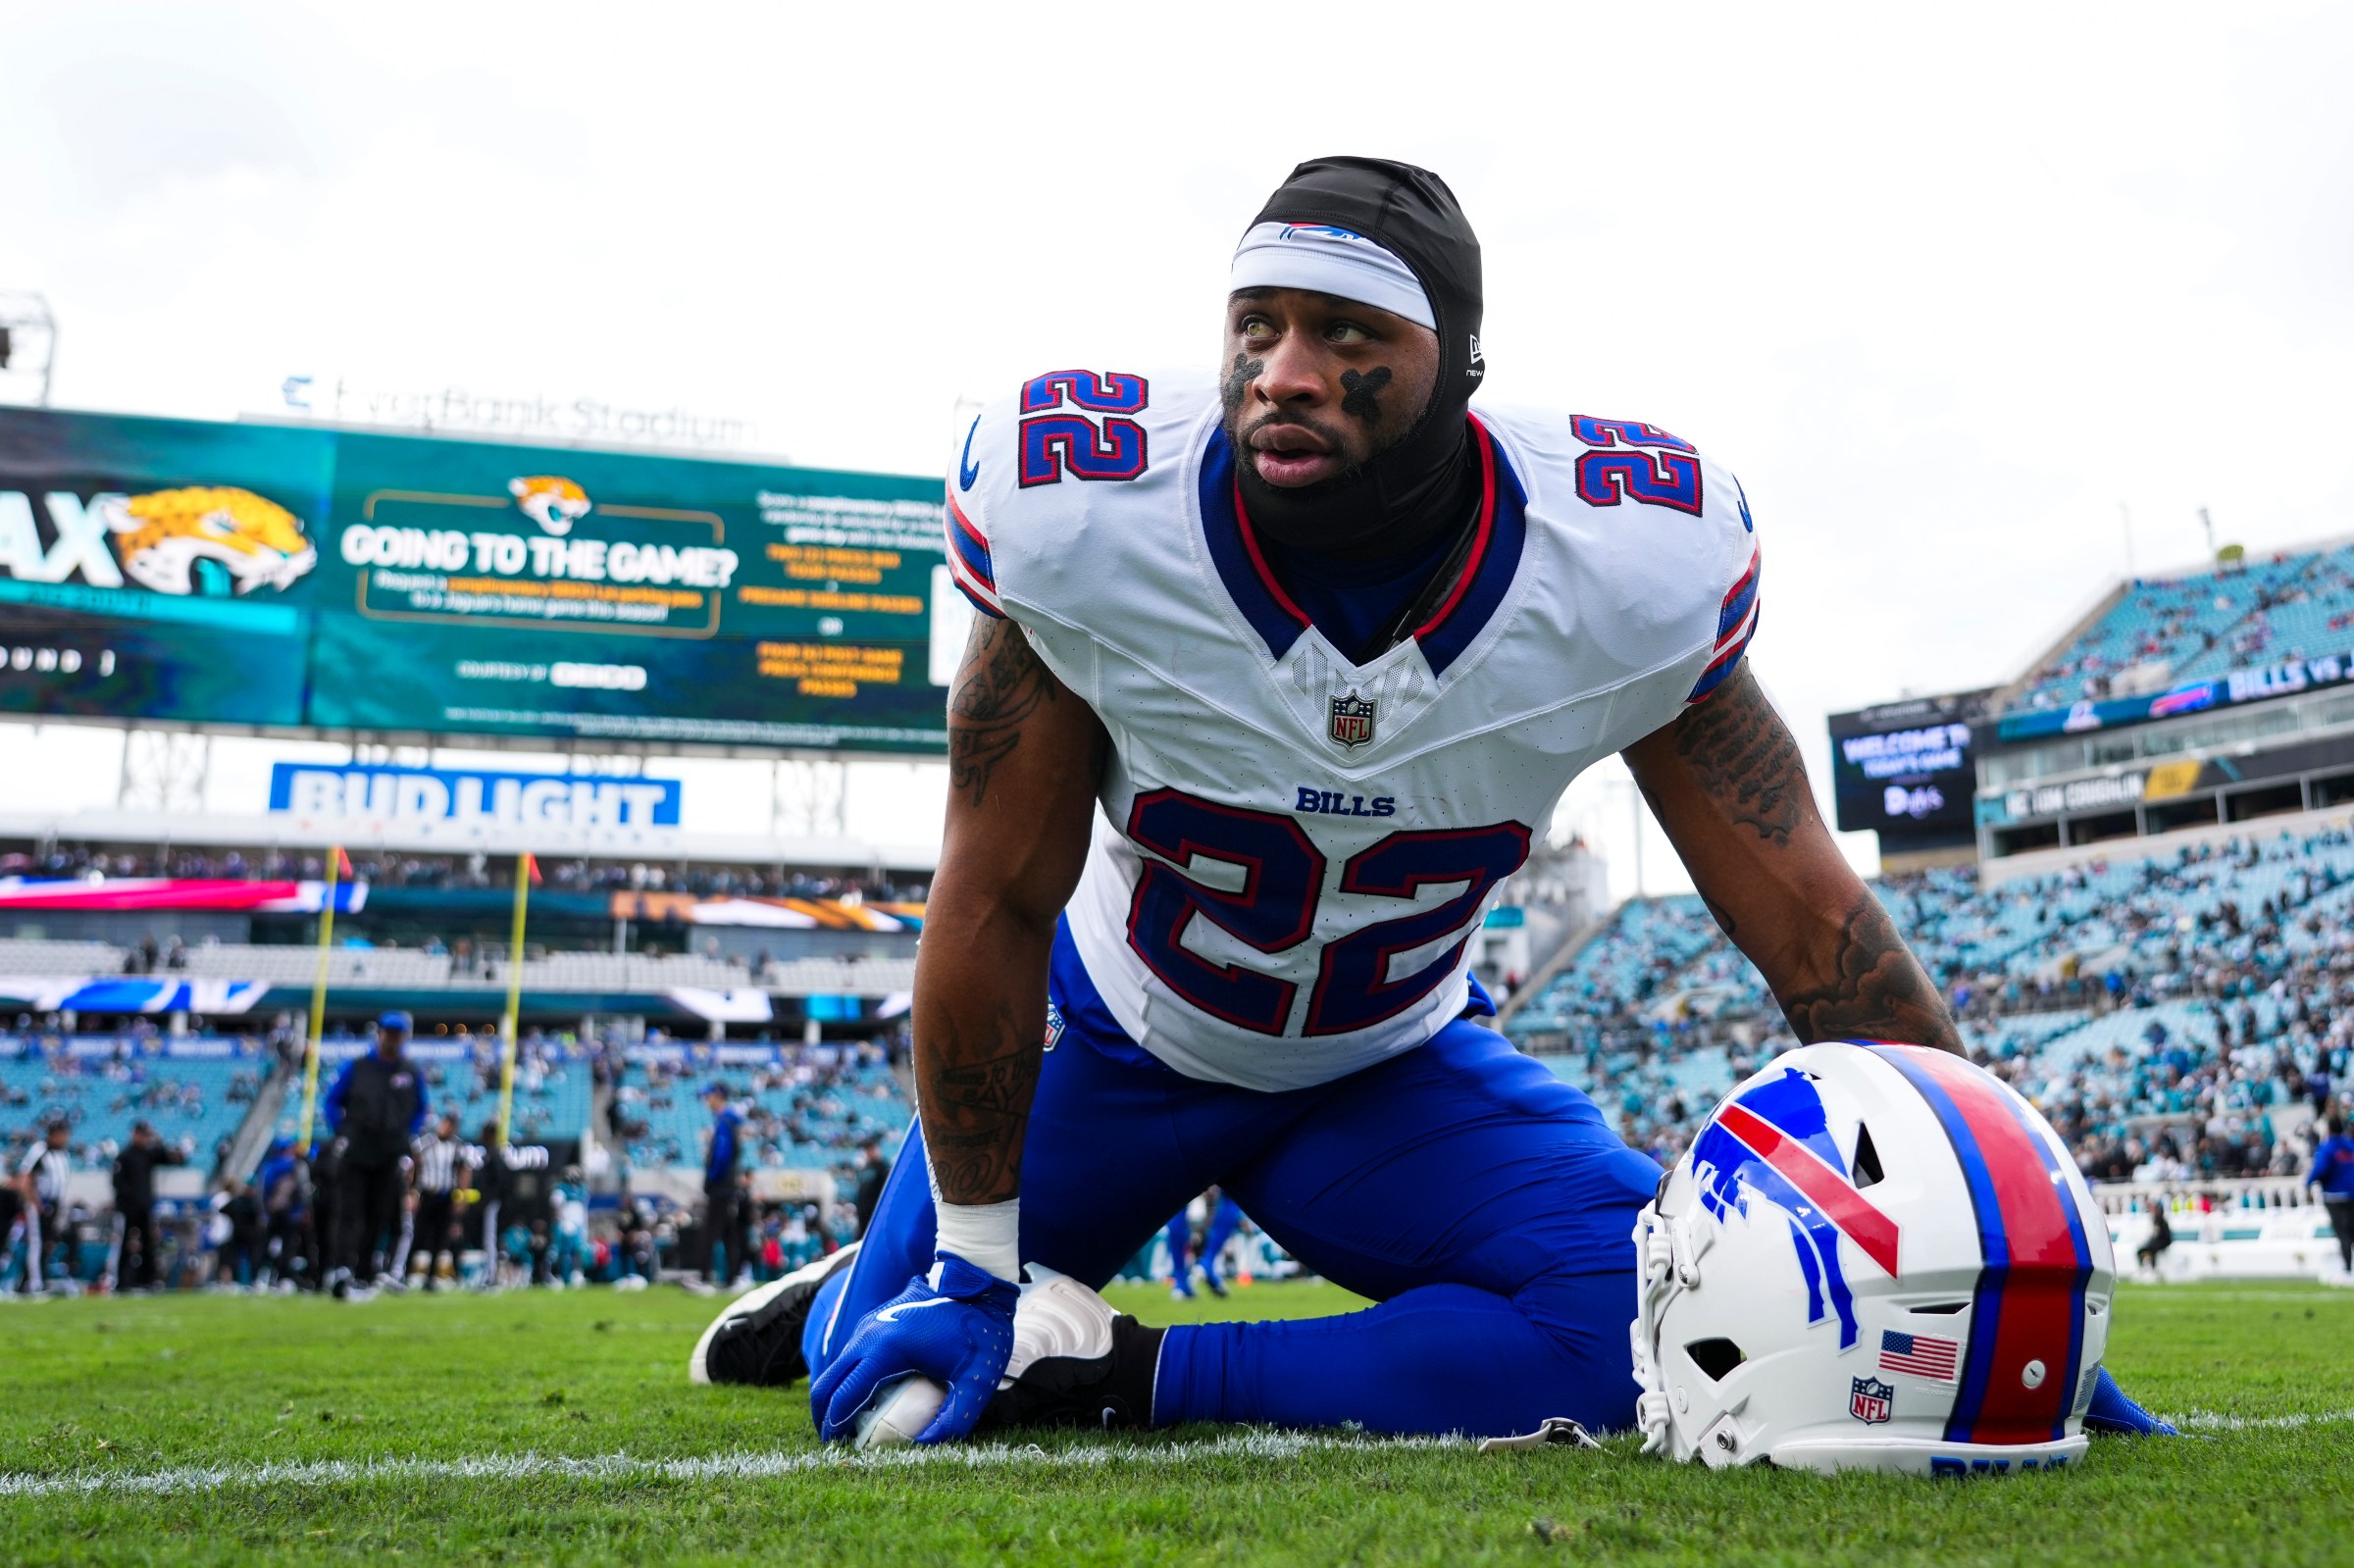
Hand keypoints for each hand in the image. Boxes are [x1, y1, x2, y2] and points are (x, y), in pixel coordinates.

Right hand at [809, 1253, 1017, 1444]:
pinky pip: (851, 1355)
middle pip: (829, 1380)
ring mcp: (869, 1324)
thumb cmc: (979, 1332)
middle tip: (832, 1443)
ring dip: (834, 1395)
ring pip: (837, 1366)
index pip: (846, 1394)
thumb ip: (954, 1417)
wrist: (977, 1281)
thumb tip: (925, 1446)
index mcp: (887, 1348)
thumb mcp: (976, 1379)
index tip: (835, 1449)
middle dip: (823, 1414)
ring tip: (846, 1425)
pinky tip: (864, 1397)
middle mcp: (869, 1333)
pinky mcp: (874, 1320)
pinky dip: (846, 1379)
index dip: (835, 1426)